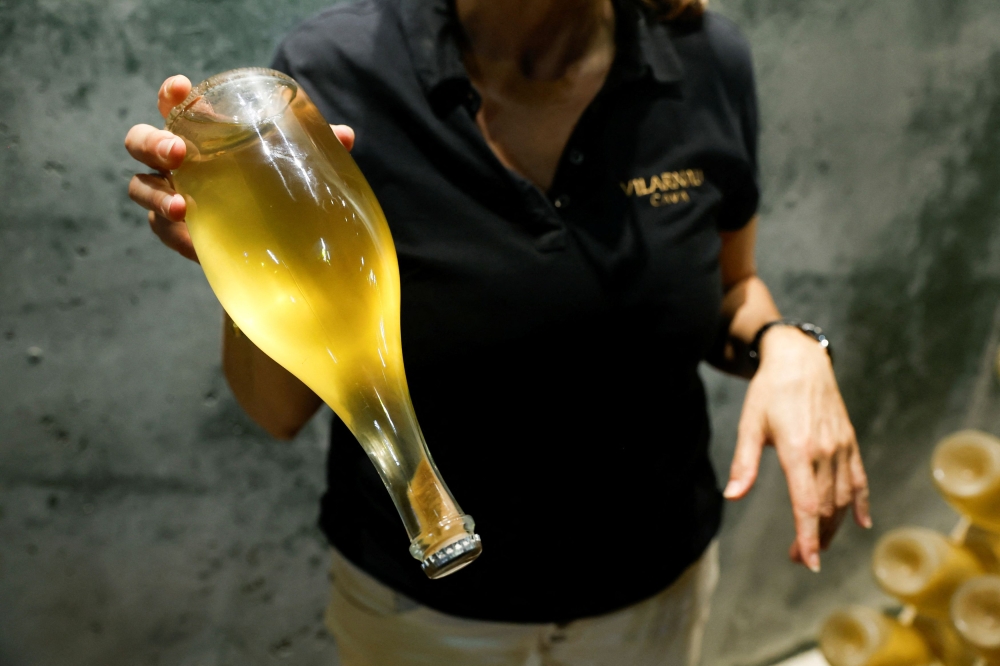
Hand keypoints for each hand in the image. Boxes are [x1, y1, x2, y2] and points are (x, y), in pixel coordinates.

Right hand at [124, 74, 355, 261]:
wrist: (264, 235)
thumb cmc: (267, 180)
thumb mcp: (287, 162)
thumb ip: (311, 147)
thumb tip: (345, 136)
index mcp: (198, 132)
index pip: (173, 105)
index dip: (170, 95)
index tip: (180, 88)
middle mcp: (174, 159)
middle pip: (140, 142)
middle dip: (153, 144)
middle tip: (177, 154)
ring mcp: (168, 192)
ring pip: (139, 186)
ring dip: (156, 194)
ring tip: (182, 207)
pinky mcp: (174, 229)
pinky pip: (160, 229)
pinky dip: (174, 234)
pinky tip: (192, 241)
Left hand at [723, 326, 870, 571]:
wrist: (800, 360)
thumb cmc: (769, 391)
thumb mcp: (749, 424)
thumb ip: (743, 464)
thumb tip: (731, 496)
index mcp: (798, 450)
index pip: (806, 504)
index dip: (807, 537)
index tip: (808, 562)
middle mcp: (825, 452)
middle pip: (826, 507)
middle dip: (815, 538)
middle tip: (801, 558)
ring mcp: (841, 447)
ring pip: (843, 498)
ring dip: (832, 526)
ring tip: (817, 545)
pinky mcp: (850, 442)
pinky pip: (859, 479)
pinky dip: (860, 503)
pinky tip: (859, 523)